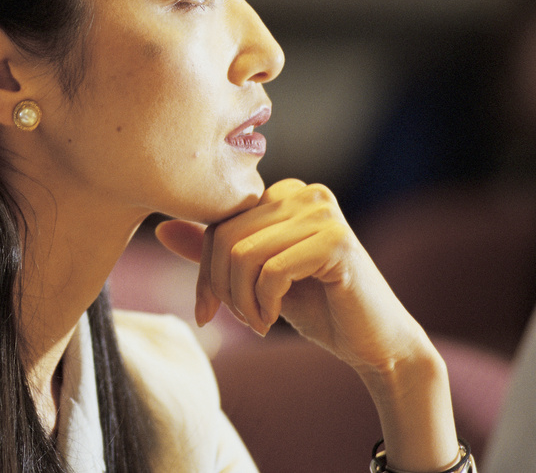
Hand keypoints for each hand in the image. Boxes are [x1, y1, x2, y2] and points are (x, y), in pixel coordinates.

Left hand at [156, 178, 426, 372]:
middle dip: (219, 288)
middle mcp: (303, 192)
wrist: (374, 343)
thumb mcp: (254, 277)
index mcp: (283, 193)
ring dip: (241, 301)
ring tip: (256, 322)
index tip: (207, 310)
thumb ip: (214, 251)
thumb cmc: (316, 307)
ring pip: (242, 254)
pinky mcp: (336, 241)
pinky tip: (272, 321)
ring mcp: (323, 212)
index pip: (217, 221)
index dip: (203, 270)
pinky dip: (262, 304)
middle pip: (224, 236)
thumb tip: (161, 228)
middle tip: (237, 321)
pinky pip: (270, 270)